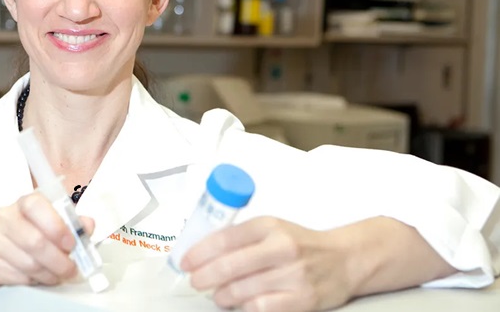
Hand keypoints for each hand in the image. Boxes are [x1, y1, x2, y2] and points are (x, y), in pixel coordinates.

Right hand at [0, 193, 94, 304]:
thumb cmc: (29, 242)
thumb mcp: (53, 229)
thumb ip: (72, 225)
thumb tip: (87, 224)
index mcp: (23, 203)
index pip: (35, 205)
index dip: (56, 225)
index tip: (70, 243)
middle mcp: (2, 217)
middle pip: (34, 240)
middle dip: (58, 260)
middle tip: (70, 269)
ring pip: (27, 262)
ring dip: (47, 274)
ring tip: (55, 276)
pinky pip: (13, 276)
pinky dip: (30, 282)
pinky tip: (35, 280)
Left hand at [180, 217, 352, 311]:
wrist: (344, 259)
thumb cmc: (300, 244)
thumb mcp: (272, 229)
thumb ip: (241, 237)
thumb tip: (202, 253)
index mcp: (269, 225)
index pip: (225, 238)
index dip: (199, 252)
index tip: (186, 261)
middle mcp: (282, 247)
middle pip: (229, 265)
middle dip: (204, 276)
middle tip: (195, 281)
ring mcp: (293, 274)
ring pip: (242, 289)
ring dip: (222, 295)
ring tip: (218, 295)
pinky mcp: (303, 299)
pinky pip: (262, 307)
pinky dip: (245, 307)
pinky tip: (240, 304)